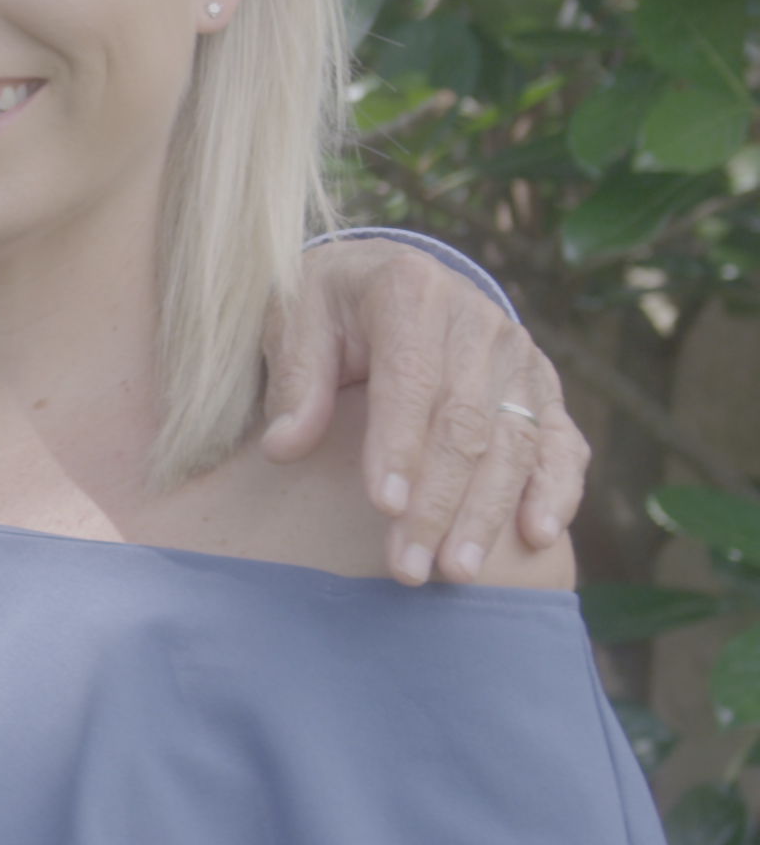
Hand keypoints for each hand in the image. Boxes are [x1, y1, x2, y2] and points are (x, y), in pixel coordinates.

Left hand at [262, 239, 583, 584]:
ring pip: (513, 442)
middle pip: (465, 423)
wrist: (382, 274)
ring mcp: (519, 356)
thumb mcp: (293, 319)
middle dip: (438, 501)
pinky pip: (559, 443)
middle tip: (409, 565)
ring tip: (455, 570)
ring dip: (487, 512)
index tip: (384, 506)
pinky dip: (555, 489)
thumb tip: (284, 448)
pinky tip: (536, 537)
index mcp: (412, 290)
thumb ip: (294, 381)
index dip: (400, 445)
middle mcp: (478, 321)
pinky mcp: (542, 388)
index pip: (412, 379)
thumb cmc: (327, 306)